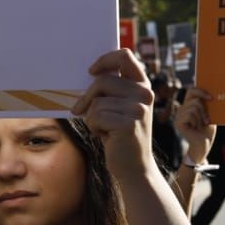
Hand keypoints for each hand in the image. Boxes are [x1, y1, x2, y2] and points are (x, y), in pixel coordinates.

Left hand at [72, 49, 153, 178]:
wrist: (135, 167)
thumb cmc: (121, 135)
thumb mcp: (120, 108)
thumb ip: (112, 90)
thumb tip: (87, 74)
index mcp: (143, 85)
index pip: (124, 56)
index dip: (105, 60)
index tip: (91, 72)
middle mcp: (144, 94)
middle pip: (102, 81)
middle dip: (87, 98)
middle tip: (79, 111)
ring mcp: (138, 109)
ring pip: (96, 103)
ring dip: (91, 118)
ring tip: (103, 129)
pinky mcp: (129, 124)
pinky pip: (95, 117)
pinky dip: (93, 128)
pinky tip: (106, 137)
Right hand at [174, 88, 215, 162]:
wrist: (203, 145)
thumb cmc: (207, 131)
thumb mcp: (210, 115)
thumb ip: (207, 105)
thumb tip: (210, 94)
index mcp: (189, 105)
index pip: (191, 91)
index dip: (201, 91)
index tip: (211, 98)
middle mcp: (182, 109)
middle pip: (194, 98)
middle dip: (204, 108)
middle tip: (207, 119)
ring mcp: (179, 115)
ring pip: (194, 106)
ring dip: (201, 117)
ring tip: (200, 125)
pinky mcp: (178, 122)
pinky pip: (190, 114)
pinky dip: (196, 121)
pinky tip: (195, 128)